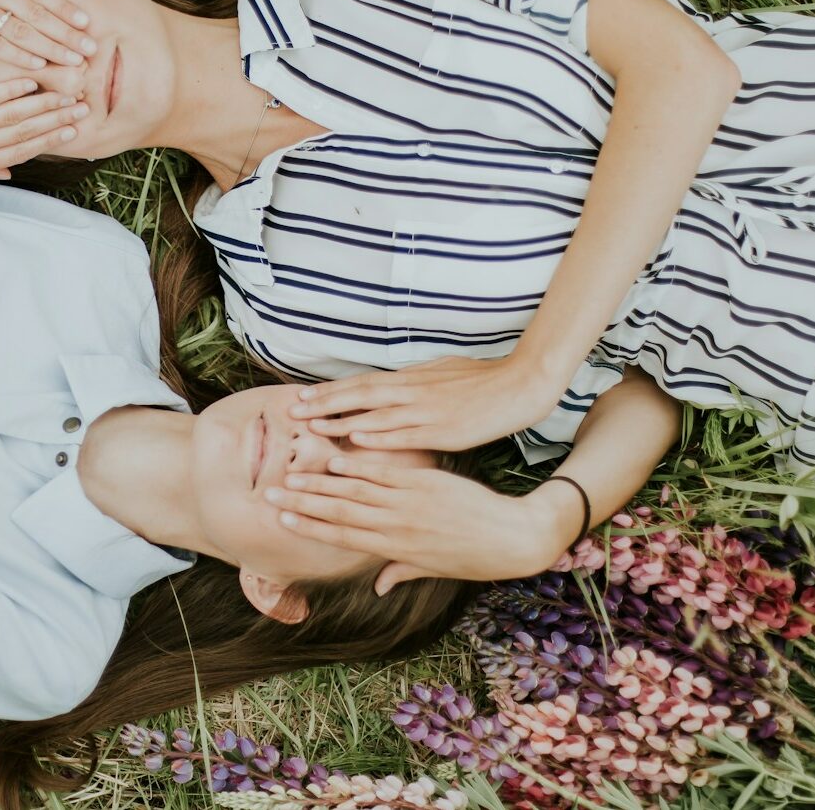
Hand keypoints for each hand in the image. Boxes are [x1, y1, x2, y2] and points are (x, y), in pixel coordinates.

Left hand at [0, 79, 86, 187]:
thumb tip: (7, 176)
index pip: (23, 151)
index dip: (52, 139)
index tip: (75, 130)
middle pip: (26, 134)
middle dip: (58, 121)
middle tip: (85, 108)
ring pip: (12, 117)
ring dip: (43, 105)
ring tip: (68, 94)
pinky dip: (8, 91)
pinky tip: (29, 82)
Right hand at [263, 454, 570, 588]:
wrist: (512, 537)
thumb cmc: (473, 557)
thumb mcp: (434, 569)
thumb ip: (400, 571)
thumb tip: (377, 586)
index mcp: (394, 547)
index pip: (342, 536)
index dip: (308, 528)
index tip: (280, 521)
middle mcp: (395, 525)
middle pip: (338, 513)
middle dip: (302, 504)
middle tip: (270, 494)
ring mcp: (409, 502)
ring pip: (354, 490)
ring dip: (319, 483)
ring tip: (291, 473)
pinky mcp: (424, 482)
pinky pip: (384, 472)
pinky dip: (358, 465)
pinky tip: (334, 457)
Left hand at [287, 353, 566, 451]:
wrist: (520, 385)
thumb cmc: (482, 379)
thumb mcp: (442, 373)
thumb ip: (414, 382)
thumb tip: (391, 384)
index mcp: (411, 378)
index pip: (362, 383)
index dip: (331, 390)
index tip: (302, 395)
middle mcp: (412, 392)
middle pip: (359, 395)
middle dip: (325, 403)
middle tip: (293, 410)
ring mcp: (426, 410)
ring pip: (375, 415)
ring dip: (342, 421)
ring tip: (312, 427)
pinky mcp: (443, 429)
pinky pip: (405, 434)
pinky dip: (380, 436)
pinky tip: (357, 442)